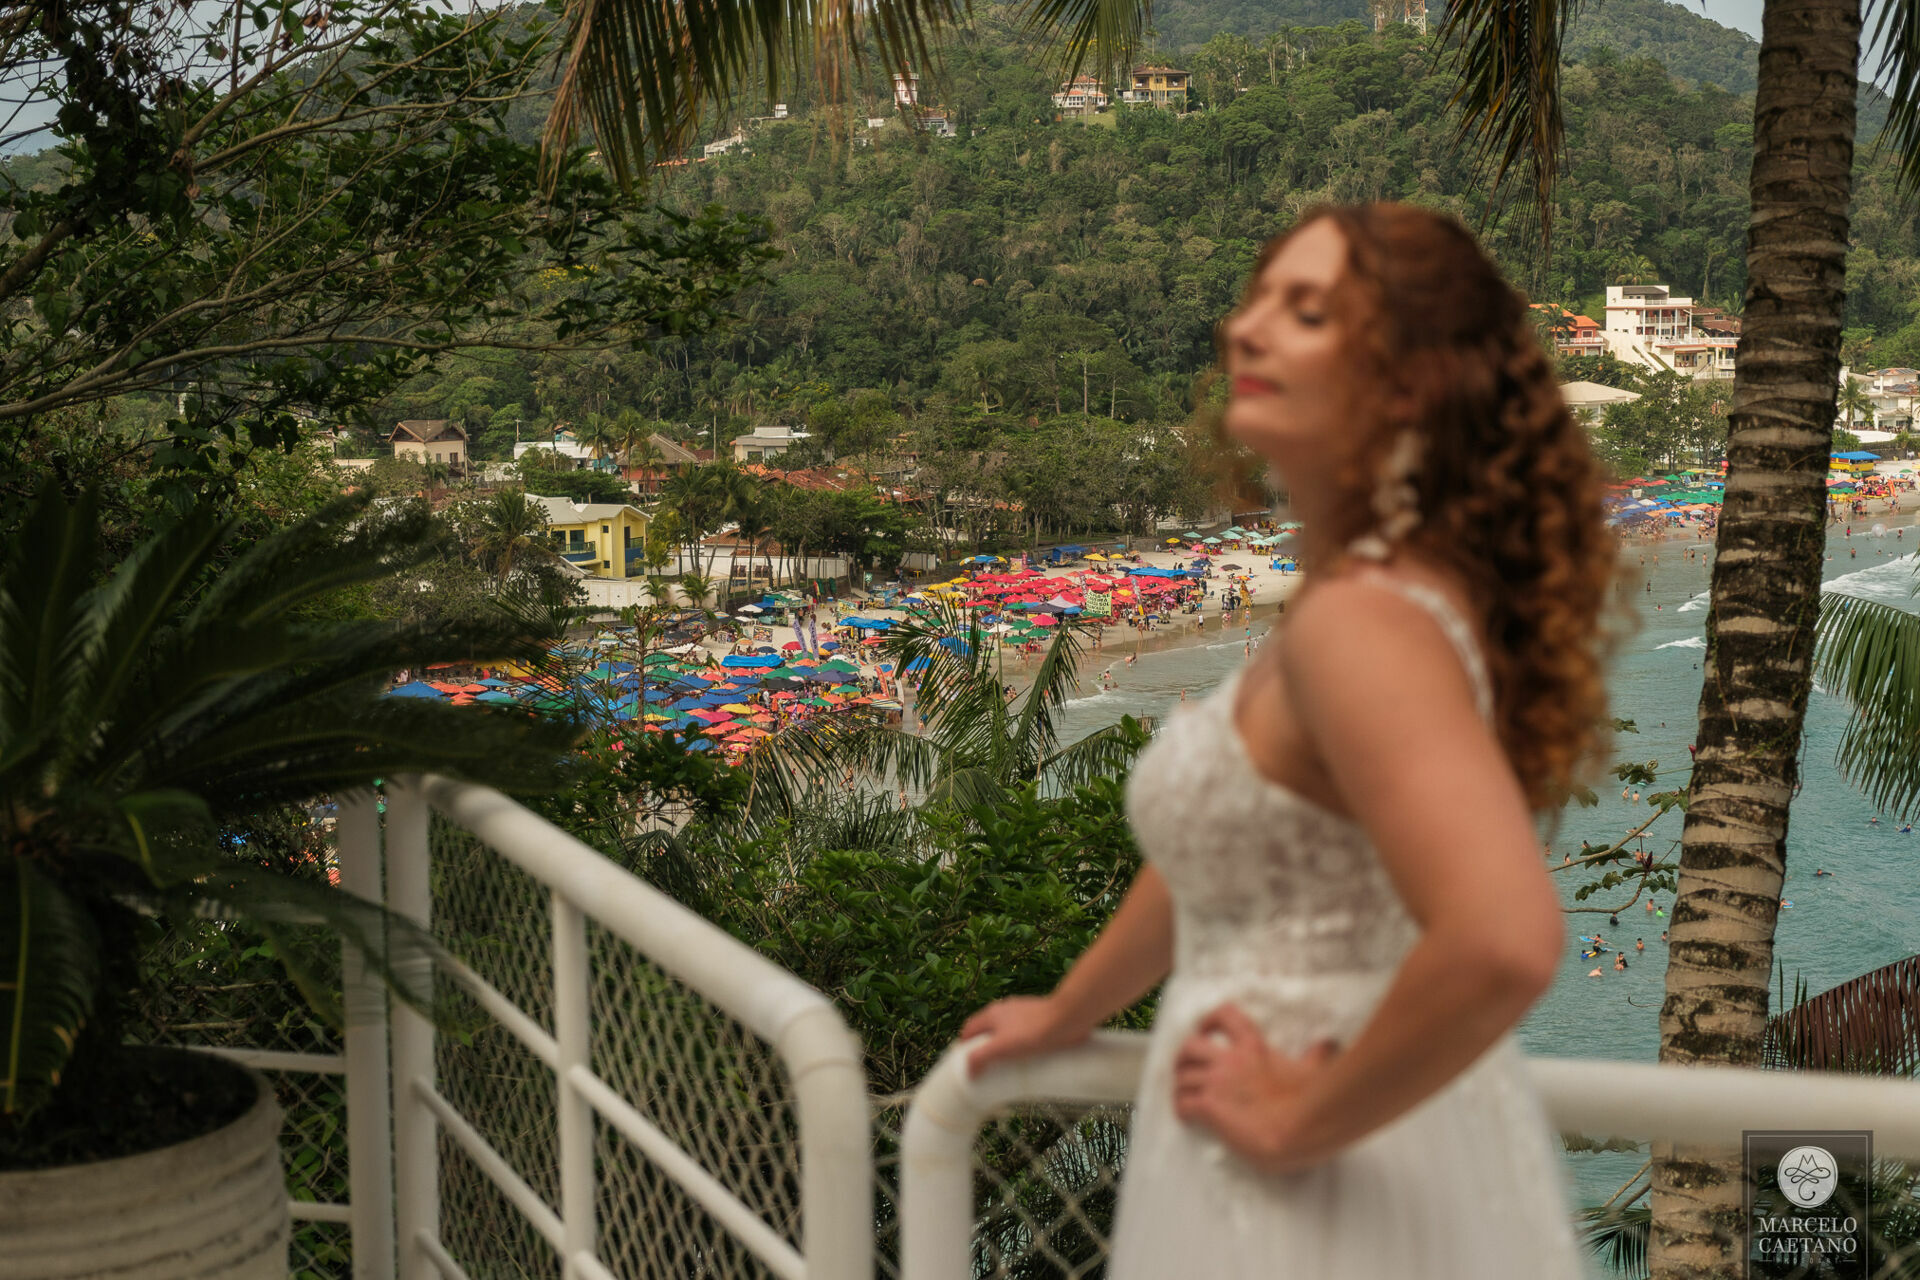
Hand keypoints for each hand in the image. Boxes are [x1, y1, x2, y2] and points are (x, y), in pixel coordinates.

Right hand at [959, 996, 1091, 1078]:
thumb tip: (969, 1071)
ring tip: (1008, 1068)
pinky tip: (1029, 1059)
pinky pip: (1025, 1034)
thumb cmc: (1034, 1032)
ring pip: (1007, 1032)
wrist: (1069, 1017)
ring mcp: (1024, 1013)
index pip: (969, 1028)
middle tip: (986, 1068)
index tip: (964, 1063)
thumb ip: (981, 1057)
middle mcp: (1006, 1010)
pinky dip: (1022, 1046)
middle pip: (988, 1030)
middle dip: (984, 1047)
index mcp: (992, 1014)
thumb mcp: (1001, 1047)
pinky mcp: (1040, 1020)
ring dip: (1004, 1047)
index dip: (964, 1045)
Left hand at [1172, 1004, 1340, 1173]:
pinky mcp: (1209, 1106)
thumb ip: (1316, 1056)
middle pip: (1190, 1046)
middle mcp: (1231, 1060)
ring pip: (1182, 1076)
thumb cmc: (1309, 1101)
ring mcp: (1218, 1082)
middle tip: (1185, 1069)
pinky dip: (1180, 1109)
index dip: (1209, 1020)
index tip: (1204, 1029)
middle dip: (1182, 1058)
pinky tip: (1186, 1118)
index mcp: (1254, 1048)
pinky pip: (1183, 1103)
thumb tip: (1328, 1044)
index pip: (1226, 1017)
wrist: (1299, 1129)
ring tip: (1183, 1097)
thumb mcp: (1314, 1071)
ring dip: (1180, 1087)